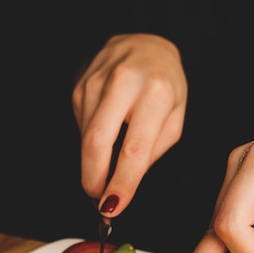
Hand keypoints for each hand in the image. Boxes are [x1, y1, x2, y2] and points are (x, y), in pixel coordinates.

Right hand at [72, 33, 187, 214]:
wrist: (146, 45)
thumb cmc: (165, 87)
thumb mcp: (174, 120)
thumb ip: (150, 152)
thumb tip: (121, 184)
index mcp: (155, 93)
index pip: (134, 149)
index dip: (121, 183)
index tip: (113, 208)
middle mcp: (123, 83)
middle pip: (96, 143)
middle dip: (94, 179)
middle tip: (99, 200)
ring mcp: (96, 82)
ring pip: (85, 139)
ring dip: (93, 163)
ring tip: (107, 168)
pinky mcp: (80, 86)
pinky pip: (81, 127)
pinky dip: (92, 143)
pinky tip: (107, 135)